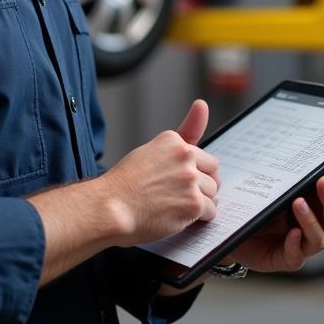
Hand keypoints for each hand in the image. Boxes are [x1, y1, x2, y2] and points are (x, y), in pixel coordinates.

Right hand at [99, 99, 220, 245]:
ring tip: (174, 207)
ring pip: (212, 193)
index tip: (185, 180)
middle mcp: (184, 155)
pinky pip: (210, 212)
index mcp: (172, 141)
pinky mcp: (193, 202)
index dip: (194, 172)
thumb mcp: (150, 150)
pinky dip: (197, 219)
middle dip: (202, 186)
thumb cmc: (124, 185)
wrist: (110, 208)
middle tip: (179, 196)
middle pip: (213, 173)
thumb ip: (183, 132)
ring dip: (199, 204)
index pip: (202, 156)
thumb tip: (203, 104)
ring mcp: (190, 178)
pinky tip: (178, 217)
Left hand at [229, 164, 323, 273]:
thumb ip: (285, 172)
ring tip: (298, 202)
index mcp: (317, 207)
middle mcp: (315, 227)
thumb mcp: (271, 184)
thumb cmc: (258, 203)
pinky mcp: (286, 259)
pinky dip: (295, 244)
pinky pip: (296, 256)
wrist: (235, 229)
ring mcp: (302, 245)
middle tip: (323, 181)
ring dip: (311, 220)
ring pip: (319, 238)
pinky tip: (292, 233)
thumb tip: (296, 144)